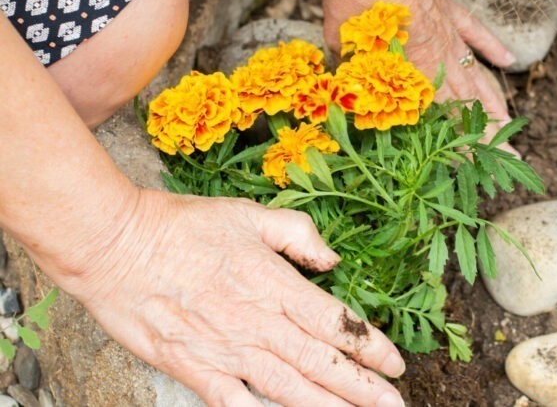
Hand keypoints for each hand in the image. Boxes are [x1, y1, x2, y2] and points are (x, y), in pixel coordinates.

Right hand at [66, 189, 405, 406]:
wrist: (116, 244)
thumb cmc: (183, 224)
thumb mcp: (250, 214)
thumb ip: (298, 234)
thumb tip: (333, 259)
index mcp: (274, 284)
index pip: (335, 323)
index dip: (370, 346)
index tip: (397, 365)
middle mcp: (257, 323)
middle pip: (321, 364)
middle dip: (363, 390)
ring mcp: (225, 350)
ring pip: (289, 390)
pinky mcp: (193, 369)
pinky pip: (234, 404)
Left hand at [321, 0, 516, 148]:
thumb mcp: (340, 40)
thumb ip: (347, 74)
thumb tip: (341, 100)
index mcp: (413, 67)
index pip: (439, 116)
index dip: (454, 144)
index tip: (469, 169)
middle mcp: (439, 54)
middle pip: (469, 101)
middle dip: (489, 134)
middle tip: (508, 159)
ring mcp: (448, 30)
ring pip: (477, 73)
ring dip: (495, 102)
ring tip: (511, 126)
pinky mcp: (448, 6)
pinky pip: (475, 32)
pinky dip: (491, 48)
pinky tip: (508, 63)